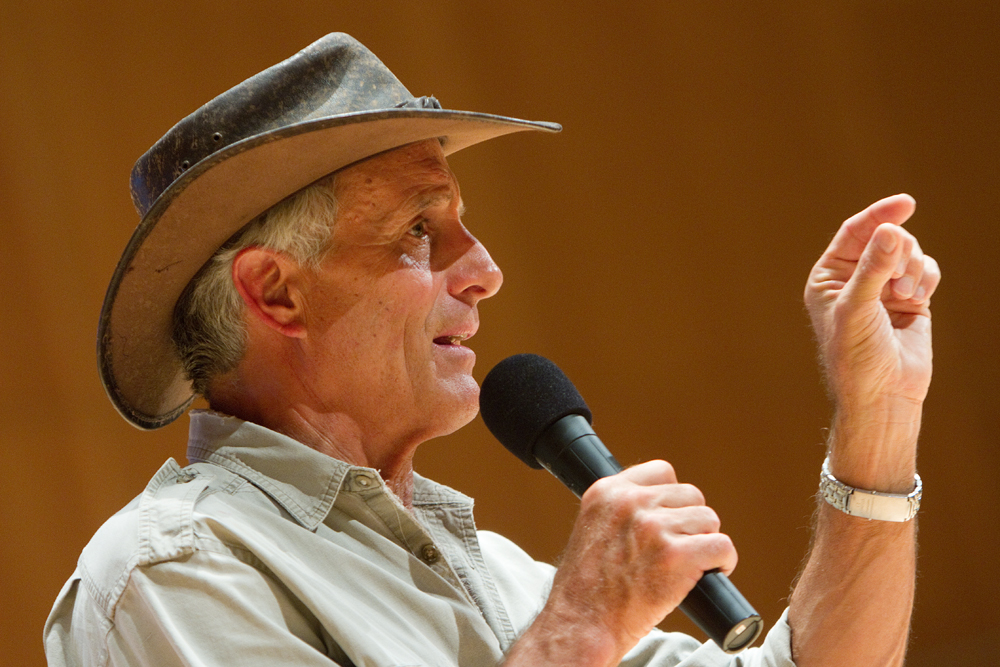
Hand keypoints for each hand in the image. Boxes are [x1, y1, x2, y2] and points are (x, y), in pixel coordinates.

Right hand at [543, 460, 735, 657]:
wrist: (582, 623)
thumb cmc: (587, 588)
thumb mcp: (593, 528)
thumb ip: (622, 510)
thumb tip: (663, 505)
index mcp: (608, 492)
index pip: (662, 472)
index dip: (672, 498)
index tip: (670, 520)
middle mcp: (631, 503)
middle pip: (691, 495)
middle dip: (691, 522)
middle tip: (679, 549)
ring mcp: (654, 528)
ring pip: (709, 519)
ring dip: (706, 542)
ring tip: (691, 564)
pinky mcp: (676, 556)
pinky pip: (721, 546)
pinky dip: (724, 561)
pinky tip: (711, 572)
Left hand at [805, 194, 939, 412]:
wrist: (882, 395)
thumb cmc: (856, 356)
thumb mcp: (858, 308)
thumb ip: (873, 268)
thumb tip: (890, 230)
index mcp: (829, 276)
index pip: (854, 232)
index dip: (879, 215)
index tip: (906, 203)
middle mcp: (855, 278)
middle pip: (887, 237)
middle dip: (900, 252)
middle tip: (899, 282)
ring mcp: (883, 288)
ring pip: (909, 252)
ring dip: (914, 268)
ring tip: (906, 296)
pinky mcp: (910, 299)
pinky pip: (925, 270)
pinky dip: (927, 279)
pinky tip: (919, 299)